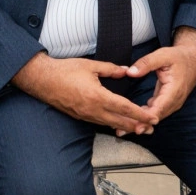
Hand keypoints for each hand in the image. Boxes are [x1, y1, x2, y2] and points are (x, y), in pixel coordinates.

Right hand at [11, 54, 157, 134]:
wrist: (42, 80)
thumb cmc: (64, 70)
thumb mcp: (90, 65)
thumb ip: (110, 69)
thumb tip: (125, 70)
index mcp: (99, 96)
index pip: (126, 108)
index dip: (141, 114)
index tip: (153, 117)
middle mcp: (94, 109)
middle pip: (121, 122)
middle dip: (138, 125)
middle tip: (151, 128)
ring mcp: (86, 115)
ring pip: (111, 124)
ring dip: (126, 127)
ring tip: (139, 128)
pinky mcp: (80, 117)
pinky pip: (100, 123)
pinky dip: (112, 124)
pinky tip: (117, 123)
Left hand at [125, 27, 195, 128]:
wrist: (194, 61)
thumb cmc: (178, 58)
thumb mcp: (162, 55)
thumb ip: (146, 63)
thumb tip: (130, 72)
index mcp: (174, 90)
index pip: (160, 108)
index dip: (147, 118)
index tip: (135, 125)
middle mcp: (174, 100)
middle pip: (156, 117)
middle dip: (140, 124)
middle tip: (121, 131)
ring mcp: (172, 103)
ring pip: (155, 117)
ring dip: (140, 124)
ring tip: (122, 130)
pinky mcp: (167, 102)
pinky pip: (155, 112)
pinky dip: (144, 118)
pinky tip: (130, 121)